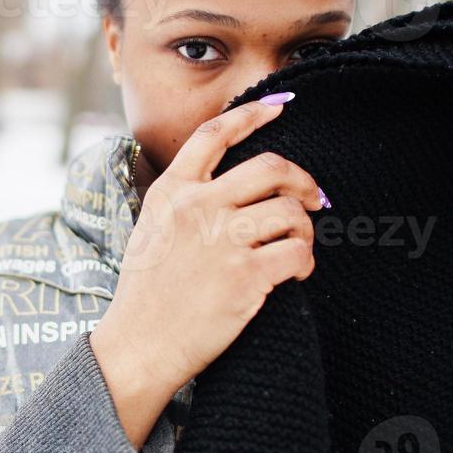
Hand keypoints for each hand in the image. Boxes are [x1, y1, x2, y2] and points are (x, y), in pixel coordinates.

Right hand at [89, 98, 323, 448]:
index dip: (253, 114)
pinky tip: (294, 274)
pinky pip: (298, 253)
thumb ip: (182, 202)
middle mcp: (197, 207)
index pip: (214, 134)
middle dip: (302, 180)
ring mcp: (222, 241)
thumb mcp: (150, 231)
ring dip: (305, 228)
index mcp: (171, 192)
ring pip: (290, 211)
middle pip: (270, 167)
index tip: (280, 106)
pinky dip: (304, 262)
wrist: (139, 346)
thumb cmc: (145, 296)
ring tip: (296, 246)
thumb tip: (229, 187)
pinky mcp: (246, 277)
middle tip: (313, 197)